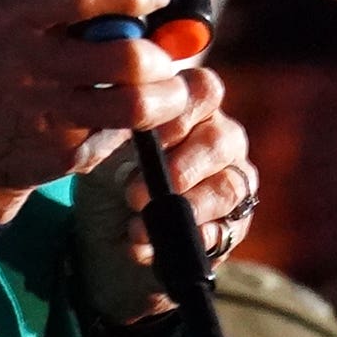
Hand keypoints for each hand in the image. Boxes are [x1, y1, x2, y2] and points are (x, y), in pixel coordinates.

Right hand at [0, 0, 194, 224]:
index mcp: (10, 17)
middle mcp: (30, 66)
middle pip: (121, 56)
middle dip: (157, 50)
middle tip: (162, 46)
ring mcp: (50, 114)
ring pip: (132, 105)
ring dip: (165, 92)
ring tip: (166, 81)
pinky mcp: (65, 154)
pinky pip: (122, 135)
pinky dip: (142, 124)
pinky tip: (140, 111)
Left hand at [114, 67, 255, 272]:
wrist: (109, 233)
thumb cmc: (109, 176)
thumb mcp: (102, 149)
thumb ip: (116, 130)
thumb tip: (121, 125)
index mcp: (192, 107)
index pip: (205, 90)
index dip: (181, 110)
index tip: (147, 135)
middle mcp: (220, 139)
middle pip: (222, 140)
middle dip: (180, 167)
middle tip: (136, 193)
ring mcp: (232, 181)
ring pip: (229, 188)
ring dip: (184, 209)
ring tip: (138, 226)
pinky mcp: (234, 225)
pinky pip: (227, 231)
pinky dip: (188, 241)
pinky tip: (155, 246)